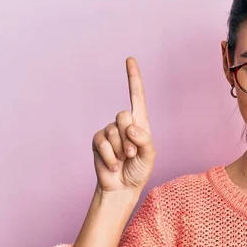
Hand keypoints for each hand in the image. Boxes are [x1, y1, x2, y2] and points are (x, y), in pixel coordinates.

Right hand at [91, 58, 155, 193]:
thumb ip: (144, 140)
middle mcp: (124, 124)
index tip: (130, 59)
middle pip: (123, 115)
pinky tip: (113, 165)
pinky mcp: (97, 141)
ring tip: (124, 160)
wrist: (122, 187)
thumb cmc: (139, 170)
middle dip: (129, 137)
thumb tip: (131, 127)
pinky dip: (110, 156)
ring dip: (120, 150)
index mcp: (140, 123)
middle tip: (132, 154)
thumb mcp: (149, 155)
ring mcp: (109, 131)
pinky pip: (102, 142)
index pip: (137, 96)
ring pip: (113, 131)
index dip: (133, 78)